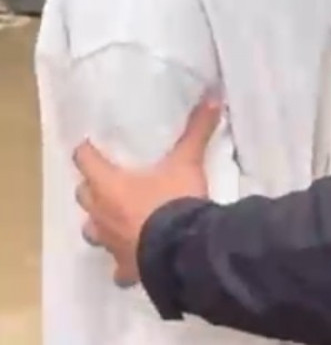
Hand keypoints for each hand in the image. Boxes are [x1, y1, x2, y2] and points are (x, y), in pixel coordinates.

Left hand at [73, 98, 221, 286]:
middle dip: (91, 187)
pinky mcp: (124, 268)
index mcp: (109, 184)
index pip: (85, 160)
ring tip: (115, 218)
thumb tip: (213, 96)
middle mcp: (101, 213)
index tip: (90, 144)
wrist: (182, 249)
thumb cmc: (174, 199)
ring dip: (100, 223)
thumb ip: (197, 129)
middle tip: (107, 179)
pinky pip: (117, 268)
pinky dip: (122, 264)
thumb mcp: (187, 161)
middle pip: (83, 195)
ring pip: (92, 231)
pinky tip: (134, 260)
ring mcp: (110, 244)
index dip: (86, 151)